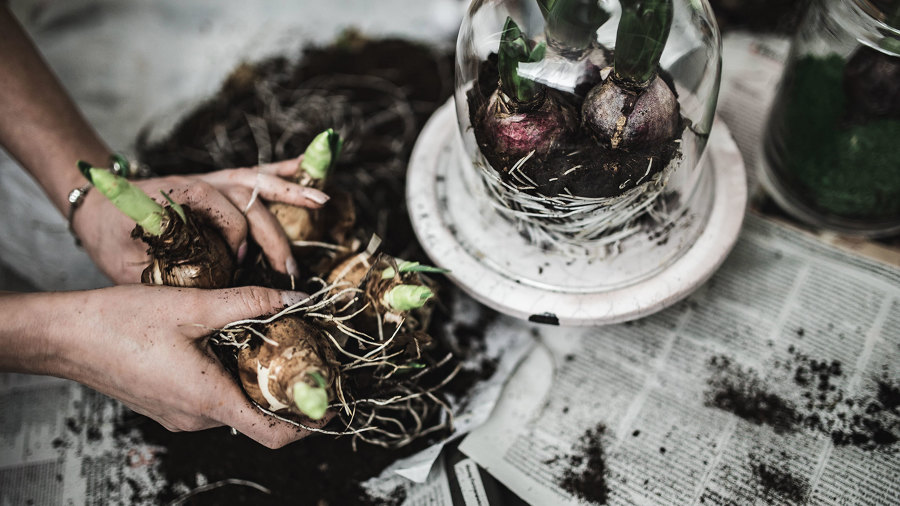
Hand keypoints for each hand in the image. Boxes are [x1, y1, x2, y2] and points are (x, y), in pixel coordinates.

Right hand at [45, 284, 327, 447]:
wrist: (65, 336)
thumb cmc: (120, 322)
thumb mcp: (193, 306)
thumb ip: (248, 303)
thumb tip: (293, 299)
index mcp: (208, 400)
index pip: (273, 433)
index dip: (308, 424)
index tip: (330, 405)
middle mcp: (196, 417)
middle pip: (258, 416)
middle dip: (286, 391)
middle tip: (306, 357)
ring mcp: (179, 415)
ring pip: (235, 405)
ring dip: (256, 380)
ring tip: (271, 343)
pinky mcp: (167, 405)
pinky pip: (211, 399)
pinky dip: (230, 378)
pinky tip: (231, 345)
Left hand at [72, 157, 326, 283]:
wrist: (96, 203)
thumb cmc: (110, 236)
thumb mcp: (124, 262)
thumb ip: (161, 275)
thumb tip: (203, 295)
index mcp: (176, 198)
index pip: (218, 208)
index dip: (234, 234)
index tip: (239, 262)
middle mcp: (199, 183)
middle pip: (247, 199)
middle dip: (273, 234)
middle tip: (289, 268)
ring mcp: (211, 179)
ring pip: (257, 182)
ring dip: (291, 191)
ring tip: (323, 202)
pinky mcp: (218, 181)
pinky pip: (255, 173)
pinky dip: (284, 171)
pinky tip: (310, 171)